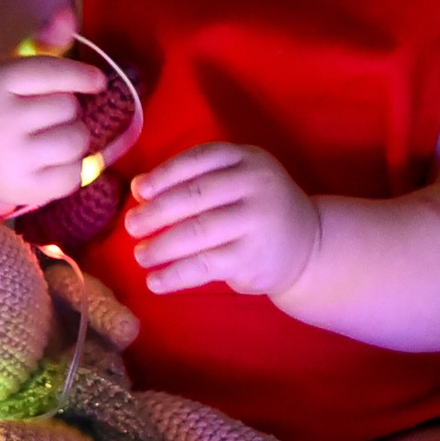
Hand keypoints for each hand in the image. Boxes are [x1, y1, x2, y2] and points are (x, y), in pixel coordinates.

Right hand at [0, 9, 107, 209]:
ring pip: (75, 140)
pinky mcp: (19, 189)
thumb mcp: (2, 68)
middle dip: (65, 109)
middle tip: (47, 115)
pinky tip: (51, 162)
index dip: (84, 76)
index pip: (56, 73)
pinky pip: (71, 176)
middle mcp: (0, 118)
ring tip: (52, 137)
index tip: (96, 81)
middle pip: (68, 107)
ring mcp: (9, 156)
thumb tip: (67, 15)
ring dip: (72, 137)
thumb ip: (40, 43)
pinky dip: (70, 169)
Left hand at [123, 144, 321, 296]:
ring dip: (161, 246)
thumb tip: (139, 189)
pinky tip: (156, 281)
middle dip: (156, 212)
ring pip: (197, 232)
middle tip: (131, 226)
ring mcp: (256, 220)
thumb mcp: (238, 180)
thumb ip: (196, 179)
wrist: (308, 243)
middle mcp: (254, 184)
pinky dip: (176, 275)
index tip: (138, 191)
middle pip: (194, 196)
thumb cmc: (258, 208)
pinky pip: (205, 265)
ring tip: (140, 255)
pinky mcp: (253, 256)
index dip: (164, 174)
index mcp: (246, 159)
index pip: (198, 160)